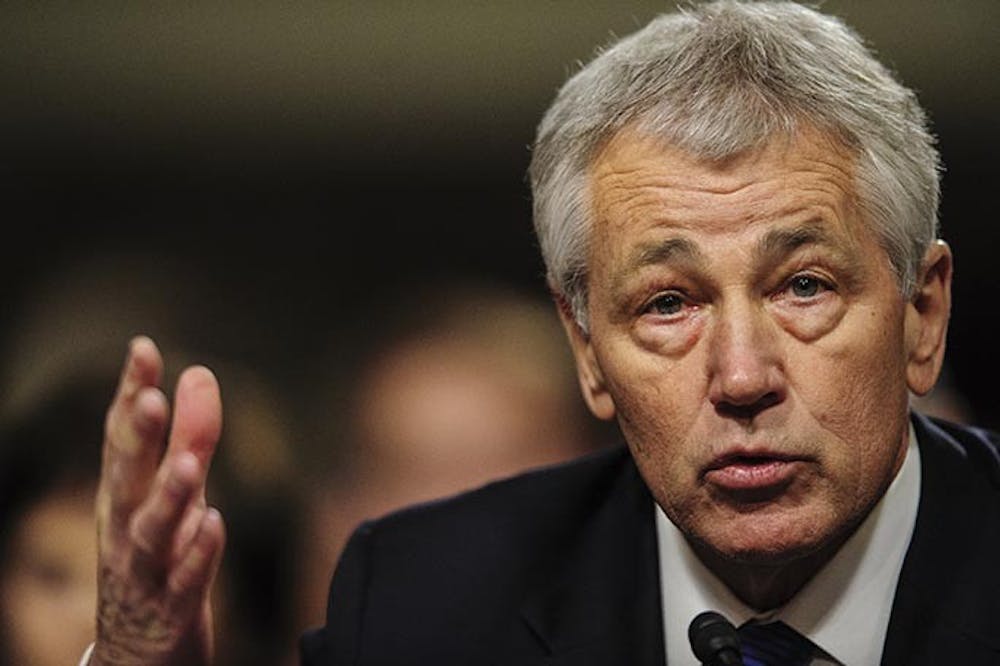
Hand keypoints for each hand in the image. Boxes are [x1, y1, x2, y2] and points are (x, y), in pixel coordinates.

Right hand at [91, 336, 225, 665]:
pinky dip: (197, 555)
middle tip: (152, 396)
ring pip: (153, 531)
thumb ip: (190, 436)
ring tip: (189, 464)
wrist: (138, 652)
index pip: (122, 436)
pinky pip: (185, 581)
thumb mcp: (174, 493)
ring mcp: (145, 570)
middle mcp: (126, 528)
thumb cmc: (156, 558)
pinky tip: (215, 525)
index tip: (143, 348)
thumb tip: (199, 372)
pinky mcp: (171, 609)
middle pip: (127, 478)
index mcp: (123, 495)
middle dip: (139, 437)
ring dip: (169, 496)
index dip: (131, 393)